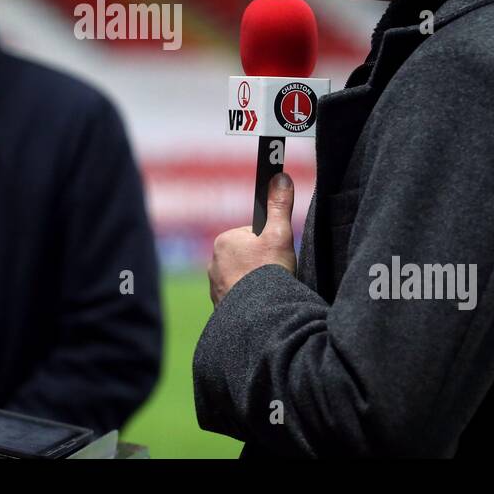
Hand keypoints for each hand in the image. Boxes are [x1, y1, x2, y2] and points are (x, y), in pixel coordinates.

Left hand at [208, 172, 296, 305]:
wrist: (259, 317)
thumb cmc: (268, 273)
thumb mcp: (280, 234)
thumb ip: (279, 205)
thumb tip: (280, 177)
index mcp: (224, 241)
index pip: (253, 236)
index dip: (269, 245)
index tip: (275, 257)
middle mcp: (213, 261)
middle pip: (247, 256)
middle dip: (261, 264)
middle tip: (274, 275)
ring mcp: (215, 285)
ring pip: (242, 276)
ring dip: (255, 282)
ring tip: (268, 290)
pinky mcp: (219, 305)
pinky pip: (238, 295)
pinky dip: (249, 298)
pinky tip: (260, 303)